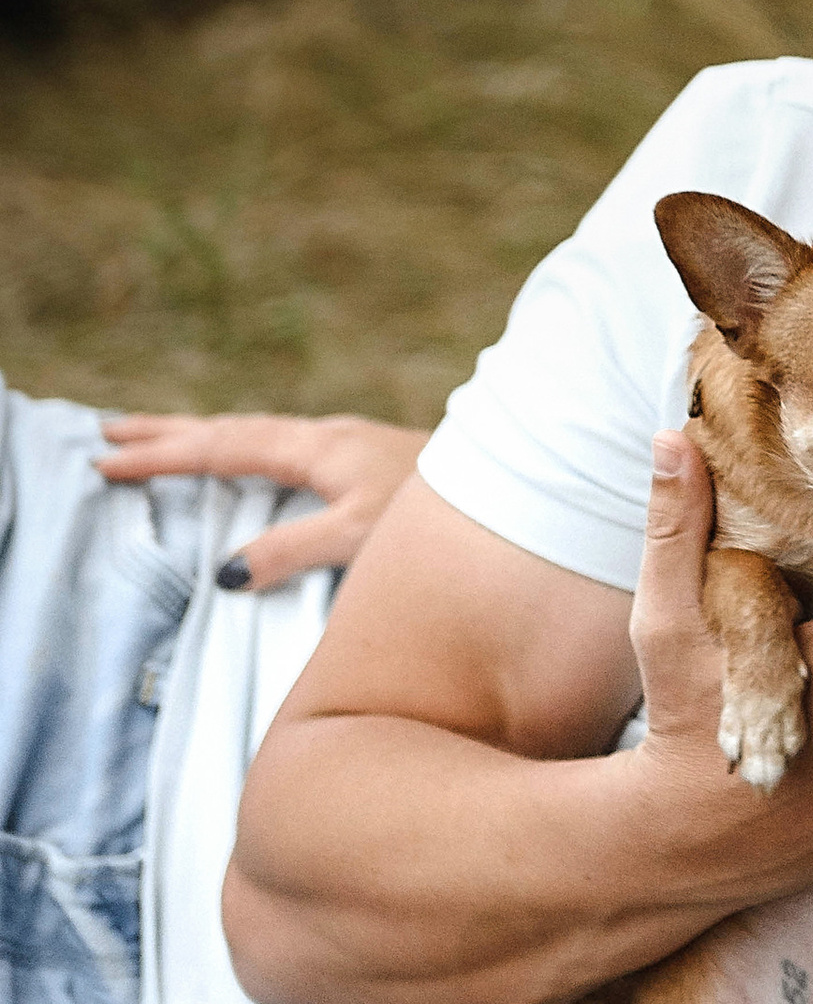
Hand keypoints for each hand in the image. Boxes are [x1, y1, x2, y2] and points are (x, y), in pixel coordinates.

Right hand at [95, 413, 427, 591]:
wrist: (518, 479)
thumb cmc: (441, 509)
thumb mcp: (359, 537)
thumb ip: (292, 551)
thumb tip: (224, 572)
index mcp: (315, 448)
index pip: (220, 448)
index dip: (162, 457)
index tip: (103, 459)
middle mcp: (324, 438)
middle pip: (229, 431)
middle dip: (167, 434)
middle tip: (105, 432)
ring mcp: (344, 444)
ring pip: (255, 434)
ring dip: (202, 436)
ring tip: (157, 440)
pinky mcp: (363, 459)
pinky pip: (281, 446)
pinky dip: (243, 447)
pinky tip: (248, 459)